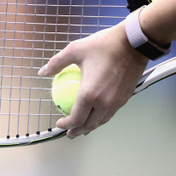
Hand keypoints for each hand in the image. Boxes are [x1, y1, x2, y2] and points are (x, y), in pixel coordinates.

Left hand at [39, 22, 147, 137]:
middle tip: (69, 133)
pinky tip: (96, 114)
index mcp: (89, 94)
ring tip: (82, 128)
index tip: (59, 124)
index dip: (66, 125)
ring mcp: (116, 102)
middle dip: (77, 131)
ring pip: (101, 121)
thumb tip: (42, 71)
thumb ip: (57, 63)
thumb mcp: (75, 50)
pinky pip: (110, 113)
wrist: (133, 43)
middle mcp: (104, 103)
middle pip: (89, 125)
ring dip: (90, 127)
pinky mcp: (125, 98)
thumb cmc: (103, 45)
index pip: (76, 118)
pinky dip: (101, 118)